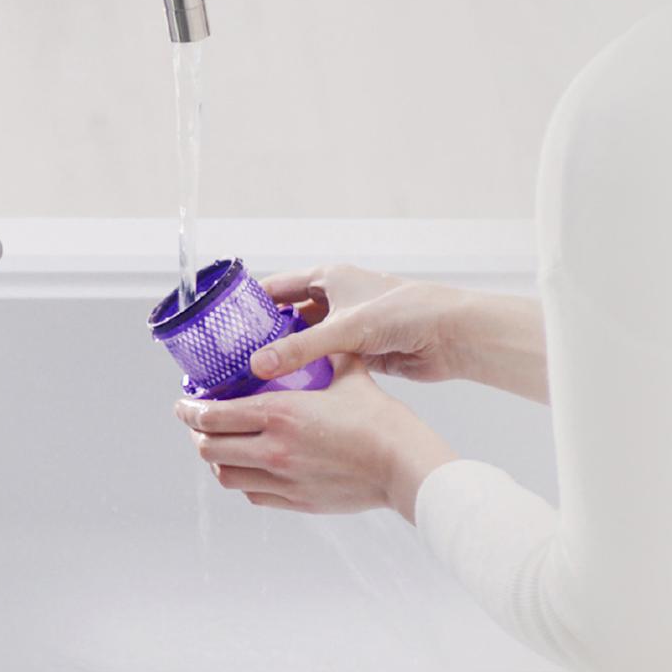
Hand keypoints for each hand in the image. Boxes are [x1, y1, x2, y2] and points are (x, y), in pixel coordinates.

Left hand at [173, 356, 457, 521]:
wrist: (402, 466)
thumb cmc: (380, 419)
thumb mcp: (350, 373)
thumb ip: (324, 353)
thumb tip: (313, 334)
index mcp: (280, 414)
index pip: (212, 417)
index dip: (189, 410)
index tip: (184, 404)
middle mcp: (273, 450)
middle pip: (209, 449)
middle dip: (196, 435)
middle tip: (197, 424)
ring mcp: (283, 480)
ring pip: (226, 477)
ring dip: (216, 461)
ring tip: (220, 447)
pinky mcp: (296, 501)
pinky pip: (253, 494)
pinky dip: (243, 480)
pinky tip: (251, 468)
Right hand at [252, 265, 471, 383]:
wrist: (451, 335)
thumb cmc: (404, 314)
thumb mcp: (345, 329)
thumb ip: (300, 348)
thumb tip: (257, 367)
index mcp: (328, 278)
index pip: (275, 288)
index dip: (248, 305)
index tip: (220, 327)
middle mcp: (335, 299)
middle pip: (287, 318)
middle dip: (263, 338)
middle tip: (232, 363)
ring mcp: (347, 326)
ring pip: (305, 343)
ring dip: (285, 360)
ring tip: (253, 382)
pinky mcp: (360, 352)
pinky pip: (324, 362)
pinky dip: (308, 375)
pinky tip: (288, 394)